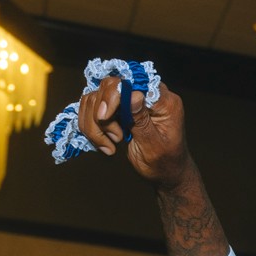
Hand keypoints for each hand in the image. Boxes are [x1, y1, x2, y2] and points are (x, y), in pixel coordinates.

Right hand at [75, 76, 189, 189]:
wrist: (164, 174)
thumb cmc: (165, 162)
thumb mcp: (155, 145)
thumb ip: (143, 120)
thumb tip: (134, 94)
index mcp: (163, 100)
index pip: (133, 81)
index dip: (114, 94)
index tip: (105, 117)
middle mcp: (144, 94)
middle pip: (108, 86)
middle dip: (102, 114)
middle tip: (115, 138)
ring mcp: (128, 100)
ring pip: (94, 98)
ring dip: (95, 124)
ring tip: (110, 146)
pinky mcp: (115, 109)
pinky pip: (91, 109)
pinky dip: (90, 127)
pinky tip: (104, 145)